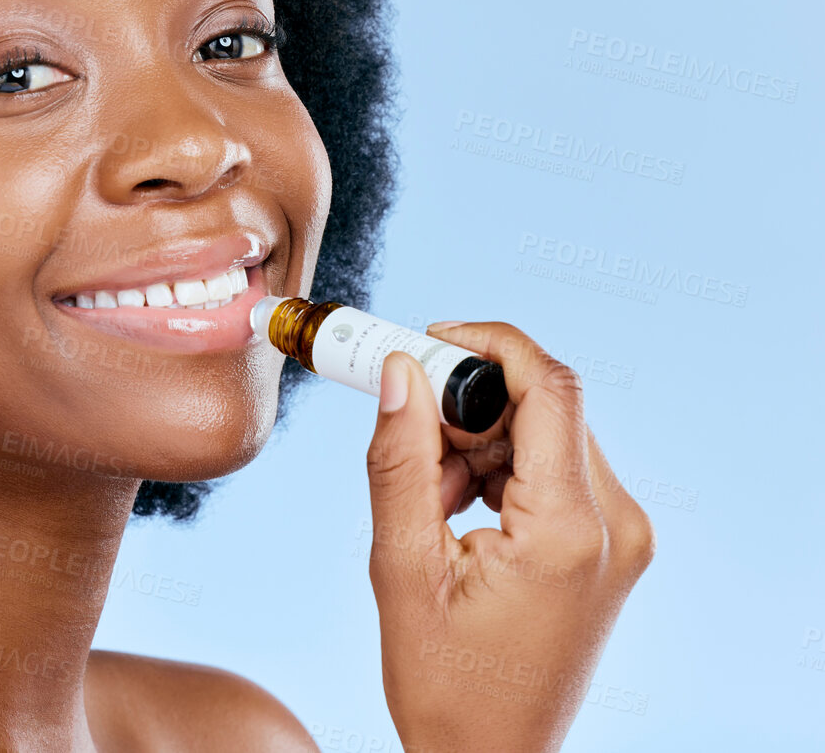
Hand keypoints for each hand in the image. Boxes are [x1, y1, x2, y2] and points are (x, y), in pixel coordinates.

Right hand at [362, 320, 654, 752]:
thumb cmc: (445, 682)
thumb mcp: (402, 566)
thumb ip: (400, 461)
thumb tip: (400, 372)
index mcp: (570, 529)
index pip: (549, 386)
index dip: (485, 343)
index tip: (423, 338)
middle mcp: (615, 525)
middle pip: (543, 406)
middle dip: (466, 401)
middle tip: (403, 425)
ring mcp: (620, 537)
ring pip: (545, 433)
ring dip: (478, 438)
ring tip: (428, 495)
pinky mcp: (609, 546)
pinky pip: (553, 468)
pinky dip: (499, 467)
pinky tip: (455, 509)